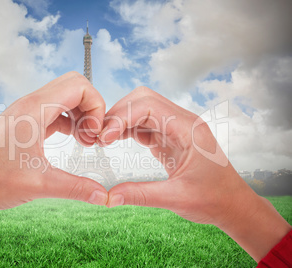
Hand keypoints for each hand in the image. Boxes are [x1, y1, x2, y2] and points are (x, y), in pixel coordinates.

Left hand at [0, 71, 107, 249]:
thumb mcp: (39, 184)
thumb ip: (76, 188)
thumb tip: (104, 197)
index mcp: (35, 109)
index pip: (80, 86)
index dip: (97, 107)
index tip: (95, 135)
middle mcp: (30, 103)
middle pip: (74, 86)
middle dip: (91, 108)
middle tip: (92, 136)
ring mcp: (25, 112)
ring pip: (63, 98)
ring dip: (80, 115)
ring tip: (84, 141)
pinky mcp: (22, 123)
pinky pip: (53, 112)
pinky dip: (68, 121)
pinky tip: (70, 141)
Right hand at [98, 86, 290, 260]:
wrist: (232, 204)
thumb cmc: (214, 199)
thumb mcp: (177, 198)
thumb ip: (141, 195)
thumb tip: (109, 196)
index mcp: (189, 129)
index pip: (148, 106)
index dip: (122, 117)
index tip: (104, 137)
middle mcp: (183, 122)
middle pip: (143, 99)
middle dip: (118, 113)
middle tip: (100, 136)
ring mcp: (176, 128)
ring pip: (142, 109)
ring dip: (121, 120)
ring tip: (103, 138)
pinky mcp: (170, 138)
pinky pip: (145, 124)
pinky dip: (127, 129)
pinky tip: (115, 140)